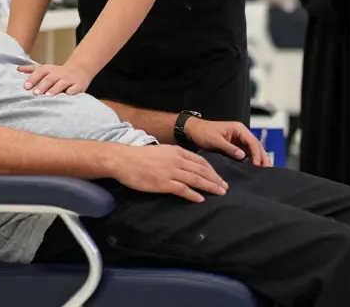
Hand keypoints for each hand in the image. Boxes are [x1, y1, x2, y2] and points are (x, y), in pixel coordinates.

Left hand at [18, 62, 92, 95]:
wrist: (79, 70)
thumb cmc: (57, 73)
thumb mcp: (44, 69)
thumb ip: (31, 70)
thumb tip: (17, 69)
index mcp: (49, 70)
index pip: (39, 73)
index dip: (32, 79)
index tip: (26, 87)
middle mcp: (58, 74)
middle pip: (50, 79)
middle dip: (42, 86)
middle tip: (35, 93)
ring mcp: (69, 79)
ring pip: (61, 83)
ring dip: (55, 89)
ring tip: (48, 96)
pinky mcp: (78, 85)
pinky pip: (75, 88)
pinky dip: (72, 91)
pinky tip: (68, 95)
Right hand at [109, 145, 227, 202]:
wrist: (124, 160)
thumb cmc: (140, 156)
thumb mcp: (161, 151)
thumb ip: (174, 157)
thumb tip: (185, 166)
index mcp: (177, 151)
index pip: (200, 161)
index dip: (212, 170)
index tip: (218, 177)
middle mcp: (177, 160)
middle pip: (202, 171)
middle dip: (215, 179)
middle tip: (225, 187)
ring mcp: (171, 172)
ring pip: (196, 180)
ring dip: (210, 186)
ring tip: (220, 192)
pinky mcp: (164, 183)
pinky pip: (183, 190)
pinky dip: (194, 194)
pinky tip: (201, 199)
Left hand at [185, 119, 269, 166]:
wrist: (193, 130)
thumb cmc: (203, 132)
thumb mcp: (215, 140)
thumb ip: (229, 148)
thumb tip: (243, 156)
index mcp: (238, 129)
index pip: (252, 141)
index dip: (257, 153)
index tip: (257, 164)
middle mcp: (241, 133)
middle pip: (256, 145)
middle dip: (262, 156)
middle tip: (268, 168)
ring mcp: (239, 139)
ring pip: (252, 149)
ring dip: (258, 158)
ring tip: (265, 169)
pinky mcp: (235, 145)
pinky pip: (246, 152)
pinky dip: (251, 159)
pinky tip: (255, 167)